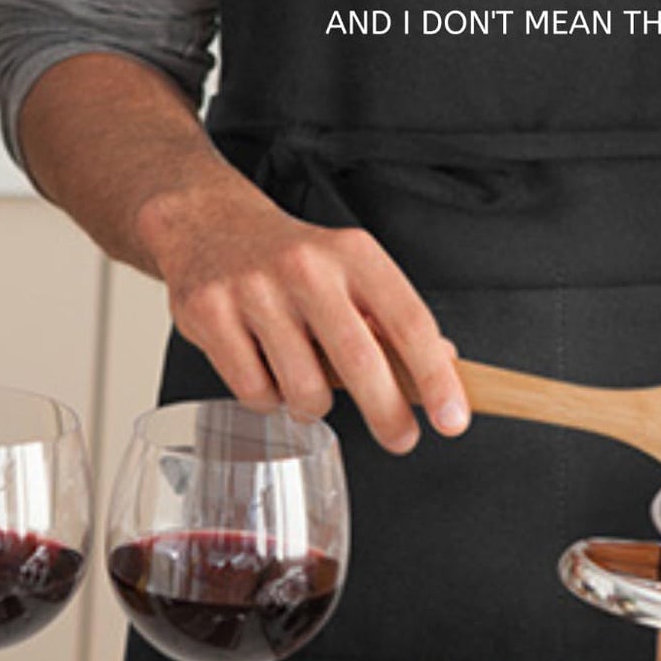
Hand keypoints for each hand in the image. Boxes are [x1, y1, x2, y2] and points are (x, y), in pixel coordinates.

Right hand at [141, 173, 469, 455]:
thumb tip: (448, 365)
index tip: (452, 420)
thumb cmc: (289, 257)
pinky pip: (255, 393)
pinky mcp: (210, 314)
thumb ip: (392, 318)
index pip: (408, 322)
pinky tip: (264, 369)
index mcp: (351, 253)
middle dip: (389, 416)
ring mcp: (254, 290)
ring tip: (306, 382)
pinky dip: (267, 398)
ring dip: (313, 405)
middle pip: (361, 362)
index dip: (436, 378)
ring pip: (305, 390)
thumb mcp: (349, 268)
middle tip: (400, 438)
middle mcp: (304, 266)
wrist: (208, 222)